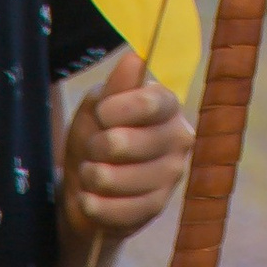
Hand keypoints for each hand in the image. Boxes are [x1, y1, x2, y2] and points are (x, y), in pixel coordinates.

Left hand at [62, 53, 193, 249]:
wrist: (88, 187)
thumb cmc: (96, 136)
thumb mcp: (99, 107)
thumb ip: (116, 87)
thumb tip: (135, 57)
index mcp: (167, 106)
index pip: (152, 103)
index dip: (120, 109)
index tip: (101, 113)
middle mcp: (178, 139)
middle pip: (129, 143)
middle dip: (97, 147)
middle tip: (92, 148)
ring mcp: (171, 176)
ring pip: (120, 179)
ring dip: (93, 177)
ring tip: (90, 173)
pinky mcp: (156, 207)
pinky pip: (119, 210)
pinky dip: (95, 205)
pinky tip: (90, 198)